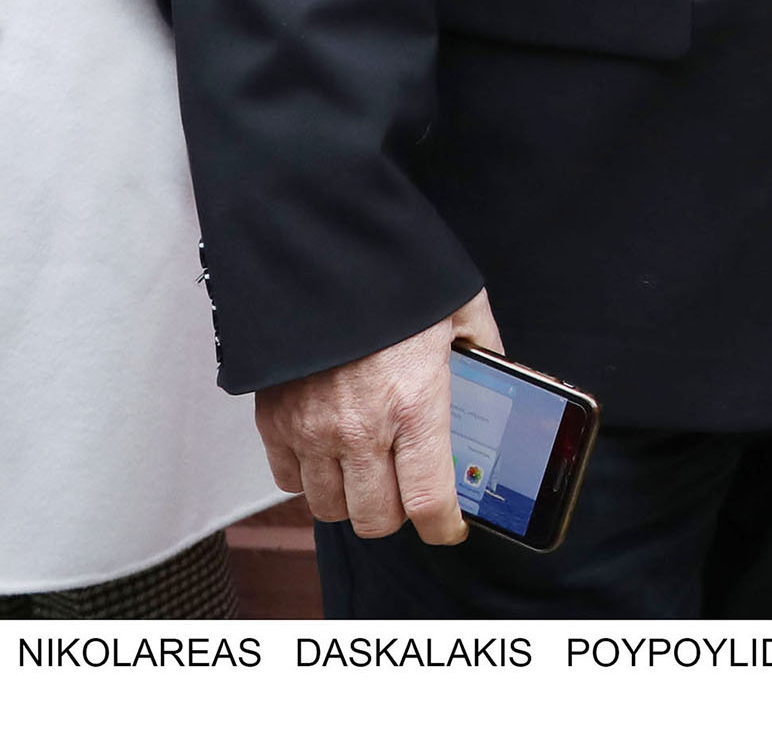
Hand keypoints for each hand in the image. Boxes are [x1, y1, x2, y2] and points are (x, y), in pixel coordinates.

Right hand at [256, 291, 501, 545]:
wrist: (318, 246)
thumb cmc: (392, 273)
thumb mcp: (460, 307)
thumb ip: (483, 347)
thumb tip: (497, 372)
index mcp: (415, 405)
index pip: (430, 501)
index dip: (444, 525)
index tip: (449, 526)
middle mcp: (361, 429)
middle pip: (375, 519)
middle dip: (397, 513)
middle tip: (406, 489)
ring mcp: (312, 429)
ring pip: (329, 507)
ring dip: (352, 498)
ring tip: (367, 470)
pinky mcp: (274, 419)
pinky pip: (288, 480)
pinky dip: (308, 476)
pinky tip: (328, 451)